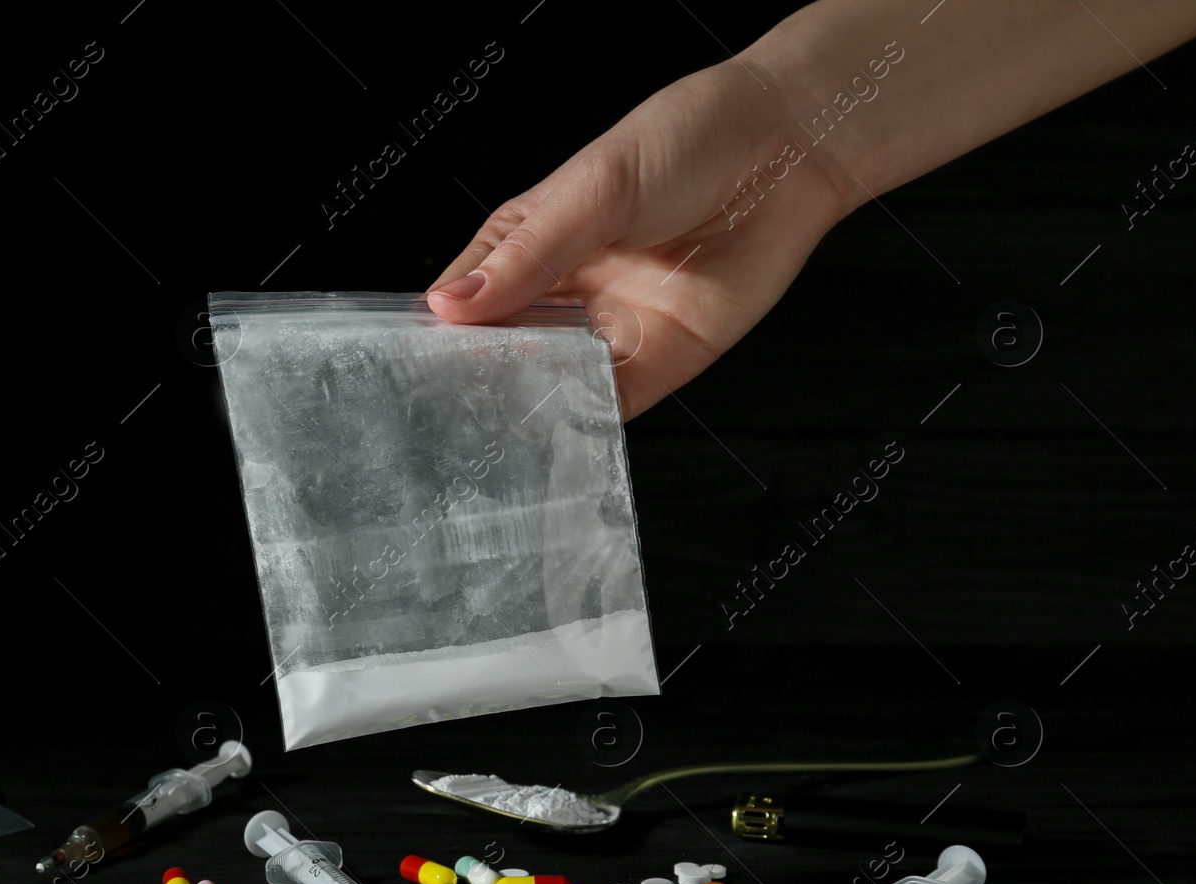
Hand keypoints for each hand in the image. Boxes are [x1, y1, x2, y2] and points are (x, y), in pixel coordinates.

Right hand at [427, 61, 853, 420]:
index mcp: (526, 241)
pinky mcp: (658, 362)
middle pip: (501, 349)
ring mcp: (606, 331)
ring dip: (523, 404)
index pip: (463, 296)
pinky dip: (582, 420)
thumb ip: (527, 255)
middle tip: (442, 410)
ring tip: (489, 429)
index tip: (407, 366)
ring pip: (549, 382)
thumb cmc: (688, 143)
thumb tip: (447, 307)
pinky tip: (558, 427)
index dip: (437, 331)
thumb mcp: (593, 190)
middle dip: (475, 380)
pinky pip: (609, 403)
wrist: (789, 151)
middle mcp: (560, 292)